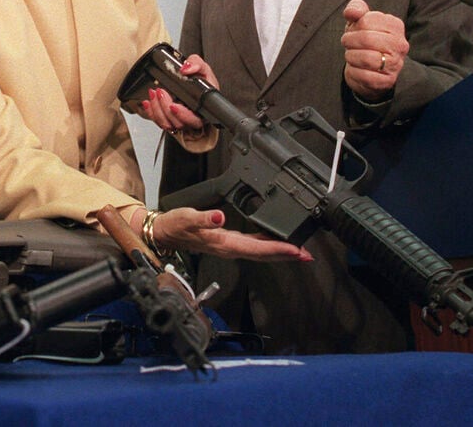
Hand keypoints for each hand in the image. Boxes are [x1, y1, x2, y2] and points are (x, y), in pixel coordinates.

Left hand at [139, 54, 216, 134]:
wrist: (196, 84)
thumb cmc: (203, 81)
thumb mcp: (203, 69)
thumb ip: (197, 64)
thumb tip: (185, 68)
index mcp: (203, 110)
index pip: (194, 120)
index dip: (183, 115)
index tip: (173, 106)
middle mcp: (192, 119)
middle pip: (178, 123)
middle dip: (165, 107)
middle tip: (161, 92)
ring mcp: (180, 120)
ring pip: (167, 124)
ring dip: (157, 109)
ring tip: (154, 93)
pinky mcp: (169, 119)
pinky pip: (158, 121)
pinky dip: (151, 112)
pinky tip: (148, 102)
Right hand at [153, 207, 312, 261]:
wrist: (165, 232)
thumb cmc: (176, 226)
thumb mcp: (188, 218)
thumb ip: (205, 219)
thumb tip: (220, 217)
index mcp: (224, 243)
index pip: (256, 249)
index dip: (278, 249)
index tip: (296, 250)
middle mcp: (230, 248)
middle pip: (264, 254)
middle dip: (286, 255)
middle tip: (307, 255)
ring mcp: (230, 246)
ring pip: (261, 252)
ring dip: (280, 252)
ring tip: (299, 251)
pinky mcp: (229, 241)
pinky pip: (254, 246)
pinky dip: (268, 245)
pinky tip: (275, 241)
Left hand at [340, 0, 408, 102]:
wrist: (371, 69)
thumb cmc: (364, 40)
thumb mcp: (359, 22)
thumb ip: (356, 9)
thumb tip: (352, 12)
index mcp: (395, 26)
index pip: (368, 20)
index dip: (353, 26)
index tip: (352, 31)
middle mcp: (400, 45)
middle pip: (366, 38)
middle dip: (349, 41)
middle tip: (347, 43)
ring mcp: (396, 64)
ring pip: (366, 58)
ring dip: (351, 56)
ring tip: (351, 55)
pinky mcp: (388, 81)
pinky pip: (364, 76)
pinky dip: (353, 72)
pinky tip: (356, 68)